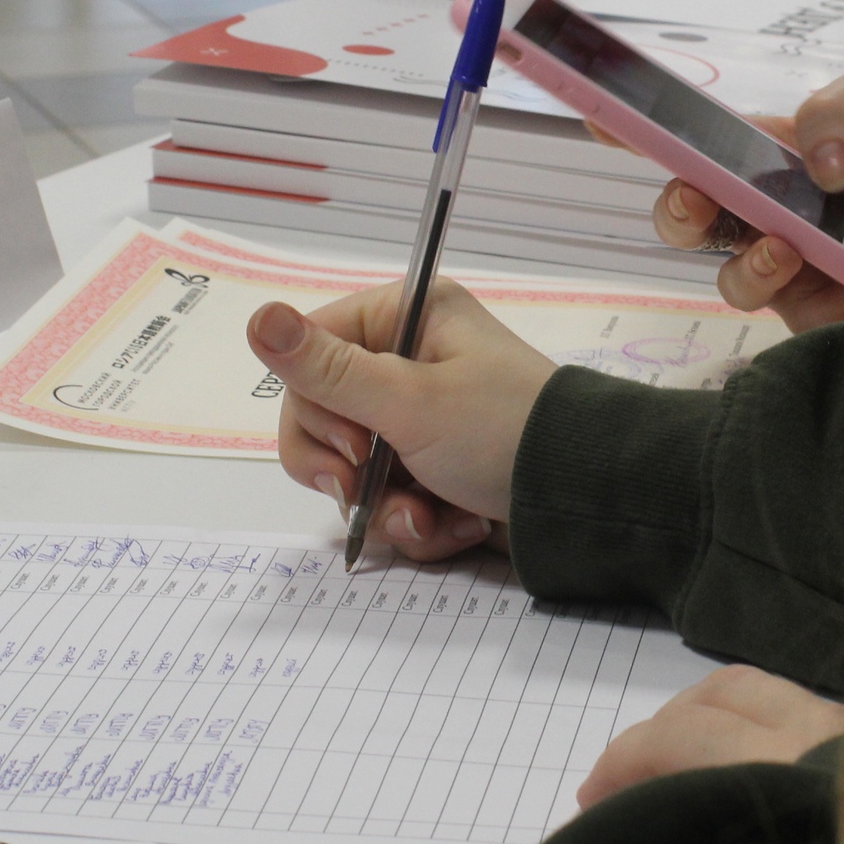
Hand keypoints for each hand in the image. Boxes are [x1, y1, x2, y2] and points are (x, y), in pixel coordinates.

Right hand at [248, 279, 555, 562]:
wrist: (584, 503)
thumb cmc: (504, 433)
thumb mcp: (409, 402)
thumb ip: (327, 371)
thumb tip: (258, 317)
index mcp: (409, 318)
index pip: (311, 351)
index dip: (315, 406)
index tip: (353, 443)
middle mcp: (412, 361)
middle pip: (321, 416)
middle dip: (346, 469)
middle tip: (370, 484)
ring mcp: (423, 420)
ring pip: (353, 471)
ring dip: (387, 507)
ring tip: (431, 516)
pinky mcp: (437, 471)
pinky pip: (391, 501)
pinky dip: (418, 523)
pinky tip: (457, 526)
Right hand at [577, 664, 843, 806]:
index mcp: (790, 763)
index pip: (682, 739)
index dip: (628, 762)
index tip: (592, 801)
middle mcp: (822, 731)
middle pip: (718, 697)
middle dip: (656, 730)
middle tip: (618, 778)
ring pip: (765, 692)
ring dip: (708, 716)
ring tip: (679, 756)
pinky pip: (810, 712)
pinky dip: (762, 725)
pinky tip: (765, 766)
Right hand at [639, 73, 843, 348]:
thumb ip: (836, 111)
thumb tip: (816, 166)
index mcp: (766, 158)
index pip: (689, 146)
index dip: (636, 135)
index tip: (600, 124)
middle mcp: (766, 216)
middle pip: (686, 222)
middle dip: (679, 212)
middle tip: (701, 204)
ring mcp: (794, 274)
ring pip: (734, 285)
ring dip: (753, 266)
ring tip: (794, 248)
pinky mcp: (832, 322)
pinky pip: (828, 317)